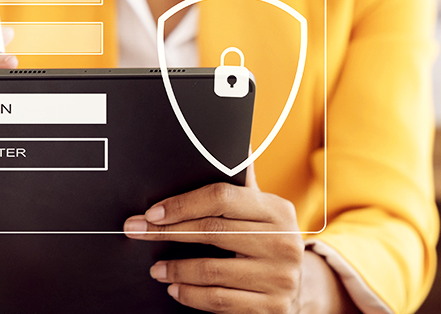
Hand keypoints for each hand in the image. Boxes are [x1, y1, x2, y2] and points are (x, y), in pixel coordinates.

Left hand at [123, 163, 311, 312]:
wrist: (303, 287)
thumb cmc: (270, 243)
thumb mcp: (264, 212)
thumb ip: (243, 185)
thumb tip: (236, 143)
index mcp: (277, 210)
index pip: (222, 197)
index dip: (182, 203)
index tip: (153, 212)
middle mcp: (283, 242)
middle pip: (212, 231)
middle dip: (165, 232)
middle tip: (137, 232)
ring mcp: (280, 277)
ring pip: (211, 271)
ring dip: (175, 269)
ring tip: (156, 268)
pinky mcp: (273, 307)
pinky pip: (220, 301)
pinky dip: (190, 295)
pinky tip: (176, 288)